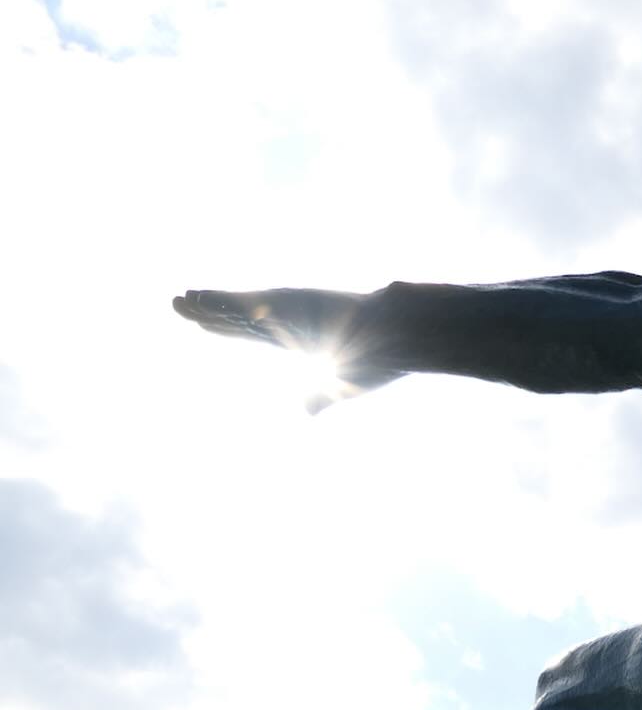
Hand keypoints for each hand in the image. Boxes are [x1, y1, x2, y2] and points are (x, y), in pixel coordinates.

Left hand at [172, 287, 397, 409]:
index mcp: (297, 337)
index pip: (250, 332)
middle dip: (207, 311)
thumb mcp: (341, 383)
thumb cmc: (377, 360)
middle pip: (236, 316)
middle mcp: (286, 319)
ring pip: (235, 308)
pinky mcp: (288, 305)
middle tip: (178, 303)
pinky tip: (197, 298)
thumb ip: (319, 395)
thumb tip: (305, 412)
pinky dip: (219, 302)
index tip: (202, 323)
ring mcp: (285, 310)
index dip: (224, 327)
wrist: (396, 335)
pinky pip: (245, 305)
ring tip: (179, 299)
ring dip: (205, 304)